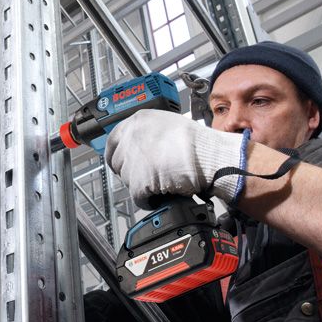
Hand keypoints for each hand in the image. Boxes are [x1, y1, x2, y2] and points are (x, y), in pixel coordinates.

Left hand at [104, 109, 248, 208]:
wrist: (209, 158)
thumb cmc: (197, 143)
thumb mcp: (167, 124)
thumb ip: (147, 132)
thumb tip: (139, 145)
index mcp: (137, 121)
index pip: (112, 141)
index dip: (117, 156)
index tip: (120, 163)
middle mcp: (131, 138)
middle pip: (118, 163)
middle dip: (131, 172)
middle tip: (146, 175)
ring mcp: (133, 159)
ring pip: (127, 180)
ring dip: (141, 185)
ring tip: (159, 182)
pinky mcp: (139, 181)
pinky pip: (138, 197)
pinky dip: (148, 200)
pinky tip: (159, 195)